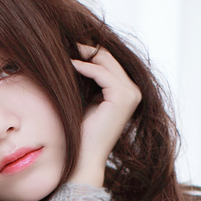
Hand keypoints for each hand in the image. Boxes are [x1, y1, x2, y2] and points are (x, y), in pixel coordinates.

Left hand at [69, 44, 141, 187]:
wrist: (85, 157)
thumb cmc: (82, 133)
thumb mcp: (88, 99)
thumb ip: (91, 80)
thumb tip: (77, 56)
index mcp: (128, 92)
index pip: (110, 63)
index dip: (91, 52)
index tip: (71, 45)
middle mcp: (134, 92)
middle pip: (110, 59)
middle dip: (88, 49)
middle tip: (67, 42)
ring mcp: (131, 95)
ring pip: (107, 63)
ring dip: (85, 55)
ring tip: (66, 51)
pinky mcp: (122, 98)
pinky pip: (102, 73)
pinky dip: (85, 67)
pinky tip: (70, 64)